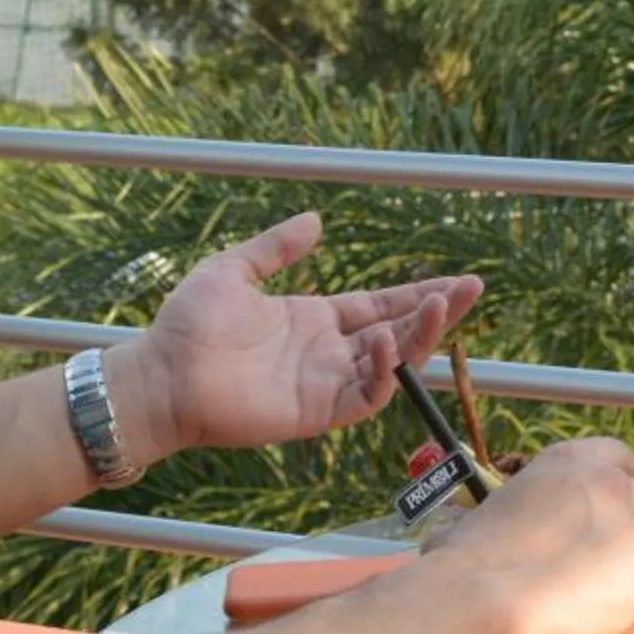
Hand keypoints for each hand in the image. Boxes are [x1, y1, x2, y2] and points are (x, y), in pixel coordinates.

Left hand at [109, 212, 482, 465]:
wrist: (161, 374)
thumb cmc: (188, 326)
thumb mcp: (233, 270)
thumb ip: (275, 248)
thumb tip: (317, 221)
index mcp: (315, 320)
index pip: (381, 305)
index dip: (418, 294)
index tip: (456, 280)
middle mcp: (329, 352)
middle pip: (398, 332)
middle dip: (436, 312)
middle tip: (472, 288)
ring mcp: (325, 384)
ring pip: (391, 364)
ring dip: (417, 336)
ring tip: (437, 306)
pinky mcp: (315, 412)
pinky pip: (363, 397)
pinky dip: (383, 373)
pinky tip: (387, 340)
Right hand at [427, 439, 633, 633]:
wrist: (479, 593)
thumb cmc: (469, 552)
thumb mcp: (506, 502)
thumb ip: (542, 507)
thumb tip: (534, 534)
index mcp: (578, 460)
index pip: (623, 462)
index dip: (619, 492)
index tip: (608, 516)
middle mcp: (615, 488)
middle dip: (625, 538)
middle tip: (590, 568)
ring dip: (615, 584)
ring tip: (567, 606)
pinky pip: (633, 614)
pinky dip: (610, 625)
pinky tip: (571, 629)